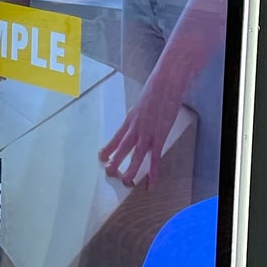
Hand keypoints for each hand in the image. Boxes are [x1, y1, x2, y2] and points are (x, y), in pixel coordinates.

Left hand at [99, 49, 191, 187]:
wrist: (166, 83)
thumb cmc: (157, 89)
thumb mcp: (144, 101)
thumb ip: (141, 111)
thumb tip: (143, 114)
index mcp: (130, 119)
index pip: (116, 137)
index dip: (108, 147)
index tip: (101, 155)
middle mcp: (135, 128)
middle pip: (122, 148)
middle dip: (115, 161)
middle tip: (108, 172)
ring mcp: (147, 133)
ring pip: (136, 157)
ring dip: (130, 170)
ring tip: (125, 182)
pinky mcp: (159, 136)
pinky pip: (155, 159)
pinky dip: (153, 172)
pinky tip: (151, 183)